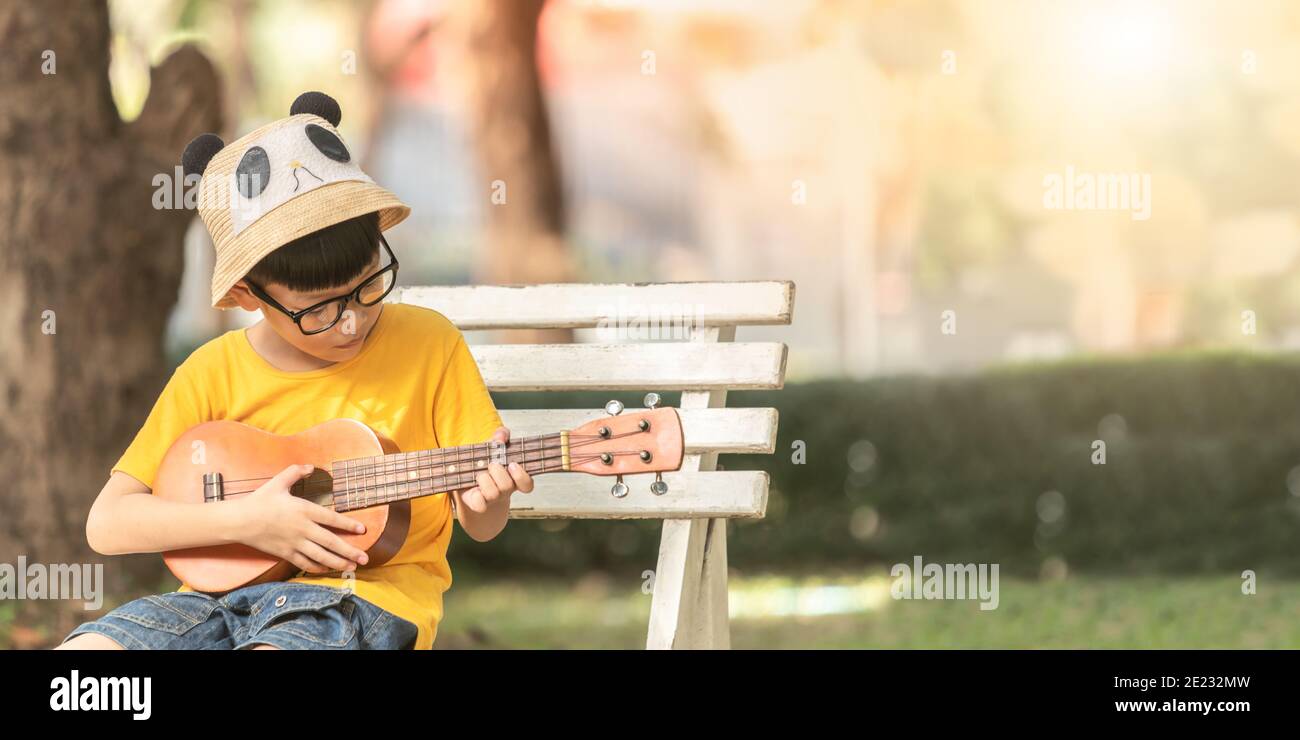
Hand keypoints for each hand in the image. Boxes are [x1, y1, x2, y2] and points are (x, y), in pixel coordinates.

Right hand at [233, 463, 370, 574]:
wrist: (240, 521)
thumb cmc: (260, 500)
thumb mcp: (278, 481)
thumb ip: (296, 472)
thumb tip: (310, 466)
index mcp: (303, 510)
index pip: (331, 519)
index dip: (348, 525)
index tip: (362, 530)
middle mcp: (302, 529)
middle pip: (331, 542)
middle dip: (349, 551)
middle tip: (365, 557)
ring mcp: (294, 543)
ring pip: (321, 556)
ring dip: (338, 562)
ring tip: (353, 567)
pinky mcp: (286, 554)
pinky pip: (305, 563)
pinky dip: (318, 567)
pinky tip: (328, 569)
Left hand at [453, 427, 534, 514]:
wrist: (468, 481)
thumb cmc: (484, 462)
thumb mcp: (493, 446)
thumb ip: (501, 436)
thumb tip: (502, 435)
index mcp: (513, 478)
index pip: (527, 484)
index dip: (521, 477)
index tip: (512, 464)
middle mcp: (505, 490)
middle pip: (507, 486)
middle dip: (498, 472)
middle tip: (491, 464)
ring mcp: (492, 499)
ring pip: (493, 493)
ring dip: (484, 479)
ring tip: (479, 473)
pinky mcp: (478, 504)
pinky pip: (480, 504)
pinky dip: (476, 495)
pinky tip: (473, 487)